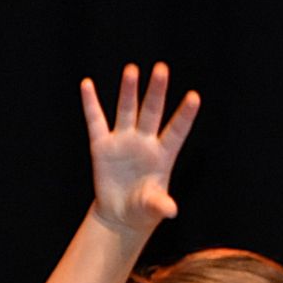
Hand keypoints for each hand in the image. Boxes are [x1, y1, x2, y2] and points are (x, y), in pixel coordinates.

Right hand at [82, 62, 199, 236]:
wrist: (122, 215)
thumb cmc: (144, 210)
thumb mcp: (154, 208)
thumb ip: (161, 204)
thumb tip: (171, 210)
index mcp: (163, 155)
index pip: (176, 130)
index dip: (185, 115)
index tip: (195, 97)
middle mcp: (144, 143)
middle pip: (151, 112)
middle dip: (156, 91)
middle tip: (162, 68)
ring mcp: (123, 141)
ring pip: (126, 110)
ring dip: (128, 90)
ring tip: (132, 69)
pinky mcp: (102, 145)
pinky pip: (95, 121)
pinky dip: (90, 103)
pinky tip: (87, 84)